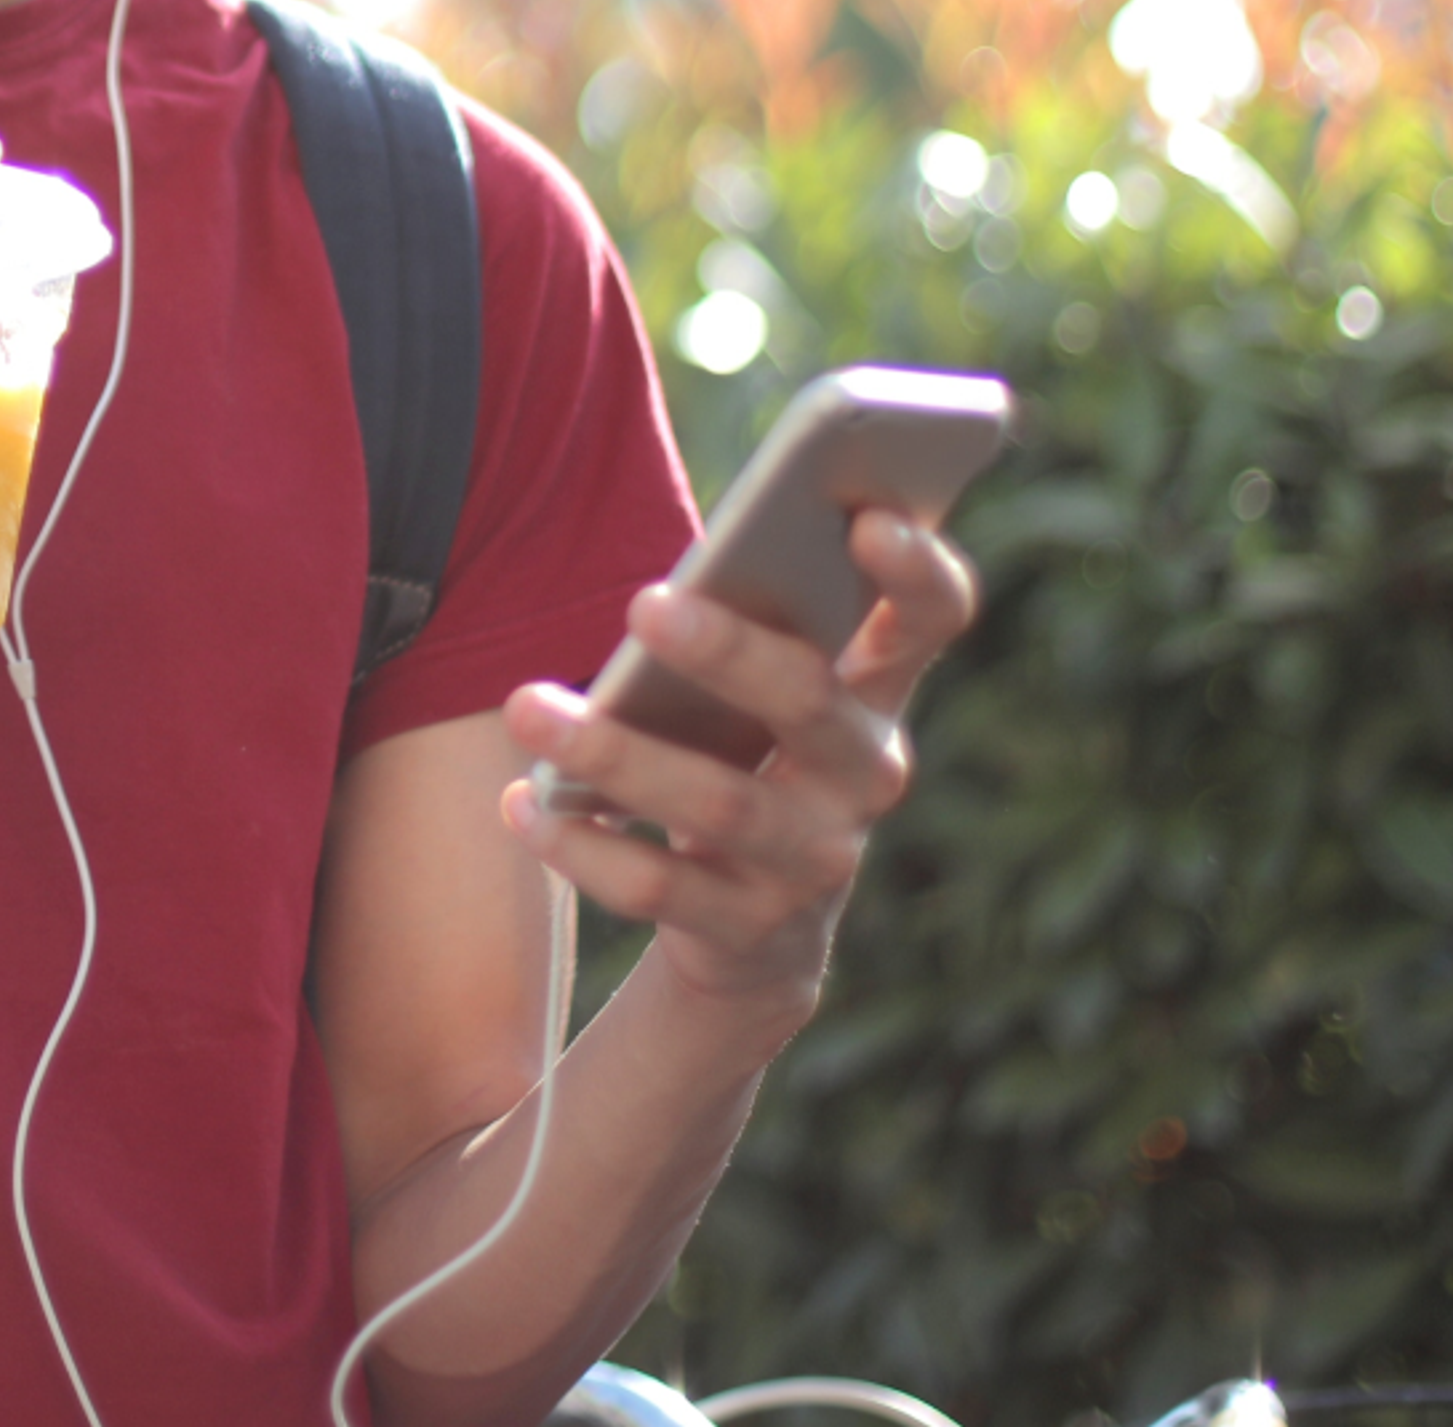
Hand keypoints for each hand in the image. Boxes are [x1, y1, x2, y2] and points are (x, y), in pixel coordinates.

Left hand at [499, 509, 978, 1023]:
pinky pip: (660, 888)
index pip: (928, 622)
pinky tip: (523, 803)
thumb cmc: (738, 760)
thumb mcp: (754, 701)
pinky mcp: (753, 932)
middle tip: (643, 602)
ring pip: (718, 804)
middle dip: (729, 650)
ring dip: (614, 753)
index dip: (916, 572)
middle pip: (809, 702)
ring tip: (525, 706)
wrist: (750, 935)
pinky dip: (581, 845)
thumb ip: (742, 631)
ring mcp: (817, 862)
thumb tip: (667, 581)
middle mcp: (865, 777)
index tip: (868, 517)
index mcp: (873, 694)